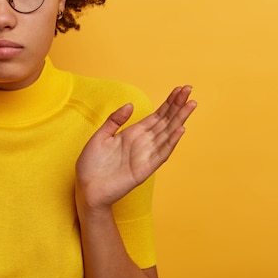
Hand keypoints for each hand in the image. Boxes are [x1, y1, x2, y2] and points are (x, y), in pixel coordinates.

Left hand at [76, 85, 196, 210]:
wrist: (87, 188)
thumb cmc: (92, 164)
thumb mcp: (100, 136)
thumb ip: (115, 120)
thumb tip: (130, 105)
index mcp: (133, 134)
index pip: (156, 116)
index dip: (168, 103)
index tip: (179, 89)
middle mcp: (143, 143)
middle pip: (165, 121)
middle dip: (177, 106)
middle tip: (189, 89)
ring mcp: (145, 155)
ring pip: (167, 134)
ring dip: (179, 119)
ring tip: (191, 104)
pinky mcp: (144, 169)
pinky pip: (161, 154)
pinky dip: (171, 142)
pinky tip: (180, 129)